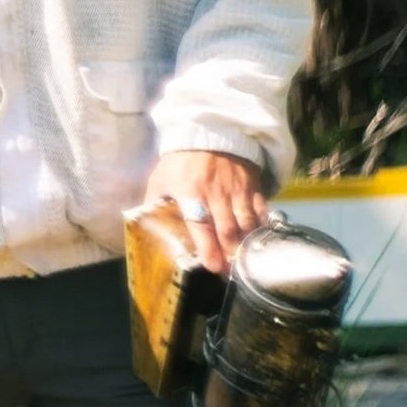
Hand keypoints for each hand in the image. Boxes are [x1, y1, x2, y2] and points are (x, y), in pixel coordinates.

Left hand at [146, 149, 269, 275]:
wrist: (209, 134)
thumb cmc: (180, 162)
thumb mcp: (160, 179)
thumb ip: (153, 203)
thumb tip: (144, 228)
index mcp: (189, 191)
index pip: (200, 223)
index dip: (207, 247)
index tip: (212, 266)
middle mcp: (216, 193)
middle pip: (227, 229)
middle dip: (230, 254)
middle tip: (229, 273)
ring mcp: (237, 190)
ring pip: (247, 224)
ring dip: (246, 245)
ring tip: (244, 263)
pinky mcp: (253, 186)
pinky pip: (262, 212)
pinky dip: (261, 228)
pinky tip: (258, 241)